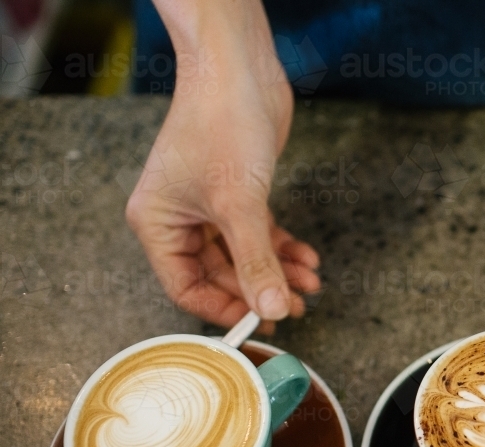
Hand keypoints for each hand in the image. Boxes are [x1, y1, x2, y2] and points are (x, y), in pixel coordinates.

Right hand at [125, 1, 319, 332]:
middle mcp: (180, 218)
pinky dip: (283, 247)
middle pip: (221, 275)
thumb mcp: (239, 205)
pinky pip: (259, 234)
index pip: (186, 288)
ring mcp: (210, 206)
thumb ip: (256, 261)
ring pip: (245, 256)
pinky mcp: (238, 193)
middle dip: (261, 290)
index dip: (225, 308)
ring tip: (310, 284)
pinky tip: (308, 257)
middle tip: (296, 306)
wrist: (241, 71)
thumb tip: (271, 308)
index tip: (261, 320)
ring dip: (278, 271)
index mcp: (158, 224)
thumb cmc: (221, 125)